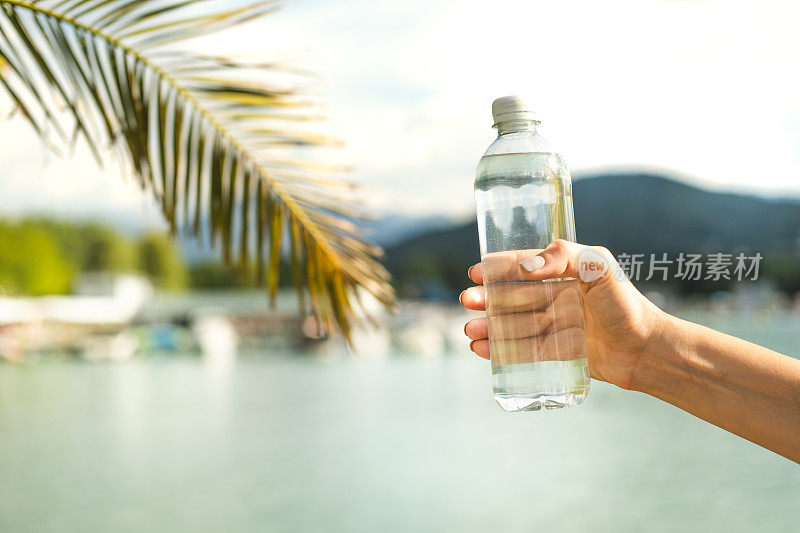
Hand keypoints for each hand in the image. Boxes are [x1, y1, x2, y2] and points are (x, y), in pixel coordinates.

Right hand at [460, 240, 667, 389]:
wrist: (646, 349)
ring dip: (489, 326)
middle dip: (487, 299)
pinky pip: (521, 349)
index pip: (524, 267)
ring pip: (512, 324)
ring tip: (469, 329)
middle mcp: (556, 297)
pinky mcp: (555, 352)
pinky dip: (499, 349)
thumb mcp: (600, 267)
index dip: (498, 267)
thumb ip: (564, 256)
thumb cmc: (627, 305)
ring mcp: (554, 325)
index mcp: (565, 273)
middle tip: (468, 301)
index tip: (475, 271)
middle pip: (512, 296)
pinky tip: (481, 348)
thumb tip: (525, 266)